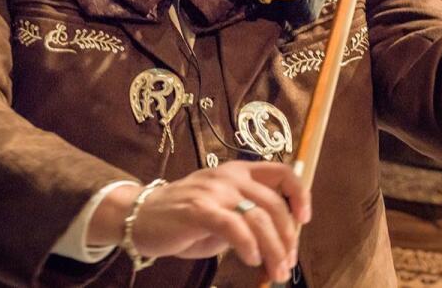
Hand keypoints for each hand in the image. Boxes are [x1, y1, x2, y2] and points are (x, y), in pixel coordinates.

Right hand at [90, 161, 309, 282]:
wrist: (137, 216)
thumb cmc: (184, 218)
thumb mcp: (223, 212)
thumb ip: (249, 218)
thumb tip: (281, 241)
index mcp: (239, 171)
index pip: (281, 172)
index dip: (299, 194)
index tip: (304, 220)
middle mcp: (229, 176)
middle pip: (273, 204)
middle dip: (287, 237)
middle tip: (288, 263)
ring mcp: (213, 190)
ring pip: (258, 218)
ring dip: (273, 249)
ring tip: (277, 271)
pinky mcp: (197, 209)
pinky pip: (233, 226)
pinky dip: (248, 245)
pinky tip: (253, 260)